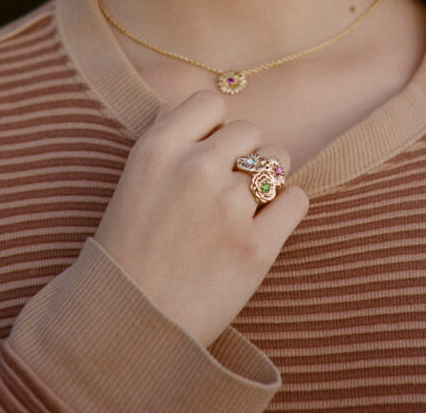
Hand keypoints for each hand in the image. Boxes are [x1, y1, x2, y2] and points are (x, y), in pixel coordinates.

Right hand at [93, 90, 309, 347]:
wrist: (130, 324)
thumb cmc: (128, 250)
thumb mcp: (133, 181)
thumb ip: (161, 138)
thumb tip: (180, 108)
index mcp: (158, 148)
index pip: (210, 102)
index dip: (215, 125)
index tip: (209, 150)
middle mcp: (194, 169)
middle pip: (249, 130)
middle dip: (244, 155)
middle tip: (227, 187)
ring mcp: (228, 207)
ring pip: (278, 162)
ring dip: (267, 182)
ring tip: (242, 210)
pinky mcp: (257, 247)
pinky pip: (296, 201)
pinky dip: (287, 210)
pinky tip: (265, 226)